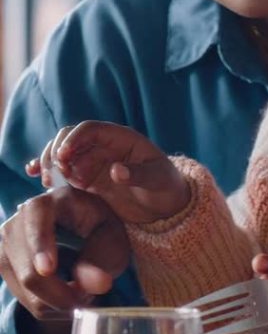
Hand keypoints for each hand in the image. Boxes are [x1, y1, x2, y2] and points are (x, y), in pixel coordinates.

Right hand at [0, 187, 128, 333]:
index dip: (41, 245)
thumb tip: (92, 285)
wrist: (82, 234)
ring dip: (56, 301)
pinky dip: (48, 305)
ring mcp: (7, 242)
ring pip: (26, 289)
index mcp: (53, 200)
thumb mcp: (113, 237)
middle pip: (30, 269)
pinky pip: (23, 298)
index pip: (37, 218)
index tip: (48, 269)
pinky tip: (64, 293)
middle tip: (88, 297)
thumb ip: (104, 257)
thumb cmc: (99, 230)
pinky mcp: (2, 263)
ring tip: (81, 291)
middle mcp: (21, 218)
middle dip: (60, 292)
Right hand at [26, 121, 189, 222]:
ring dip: (51, 163)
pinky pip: (64, 170)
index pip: (91, 129)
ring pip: (63, 154)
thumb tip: (115, 170)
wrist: (166, 205)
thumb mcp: (157, 180)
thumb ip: (137, 175)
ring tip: (49, 182)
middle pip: (71, 137)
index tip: (63, 156)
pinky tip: (35, 176)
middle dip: (58, 151)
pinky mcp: (87, 179)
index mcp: (121, 138)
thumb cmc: (166, 187)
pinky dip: (49, 171)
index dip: (74, 139)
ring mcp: (94, 162)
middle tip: (56, 173)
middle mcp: (104, 147)